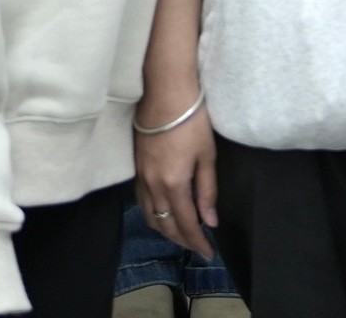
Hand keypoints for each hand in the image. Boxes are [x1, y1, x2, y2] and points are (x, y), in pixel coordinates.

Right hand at [136, 87, 217, 256]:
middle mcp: (153, 185)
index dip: (197, 242)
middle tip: (197, 247)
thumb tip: (209, 221)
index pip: (186, 224)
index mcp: (174, 184)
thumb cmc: (191, 119)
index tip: (208, 253)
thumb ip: (207, 191)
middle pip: (165, 224)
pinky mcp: (136, 166)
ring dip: (165, 230)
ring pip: (150, 215)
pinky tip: (162, 212)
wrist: (164, 91)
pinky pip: (141, 201)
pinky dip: (152, 214)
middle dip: (182, 240)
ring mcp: (141, 176)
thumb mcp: (207, 155)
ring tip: (181, 235)